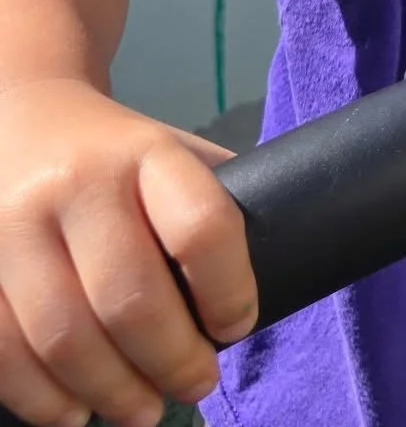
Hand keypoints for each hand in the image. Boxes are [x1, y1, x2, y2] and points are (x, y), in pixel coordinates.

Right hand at [0, 79, 256, 426]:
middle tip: (199, 384)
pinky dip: (44, 398)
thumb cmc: (120, 153)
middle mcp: (79, 186)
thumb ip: (212, 202)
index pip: (201, 227)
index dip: (230, 290)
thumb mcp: (175, 153)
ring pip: (66, 337)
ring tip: (145, 410)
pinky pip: (5, 352)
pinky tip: (77, 412)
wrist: (26, 117)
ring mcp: (16, 227)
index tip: (239, 326)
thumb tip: (271, 267)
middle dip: (173, 360)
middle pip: (131, 297)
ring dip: (112, 392)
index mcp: (148, 154)